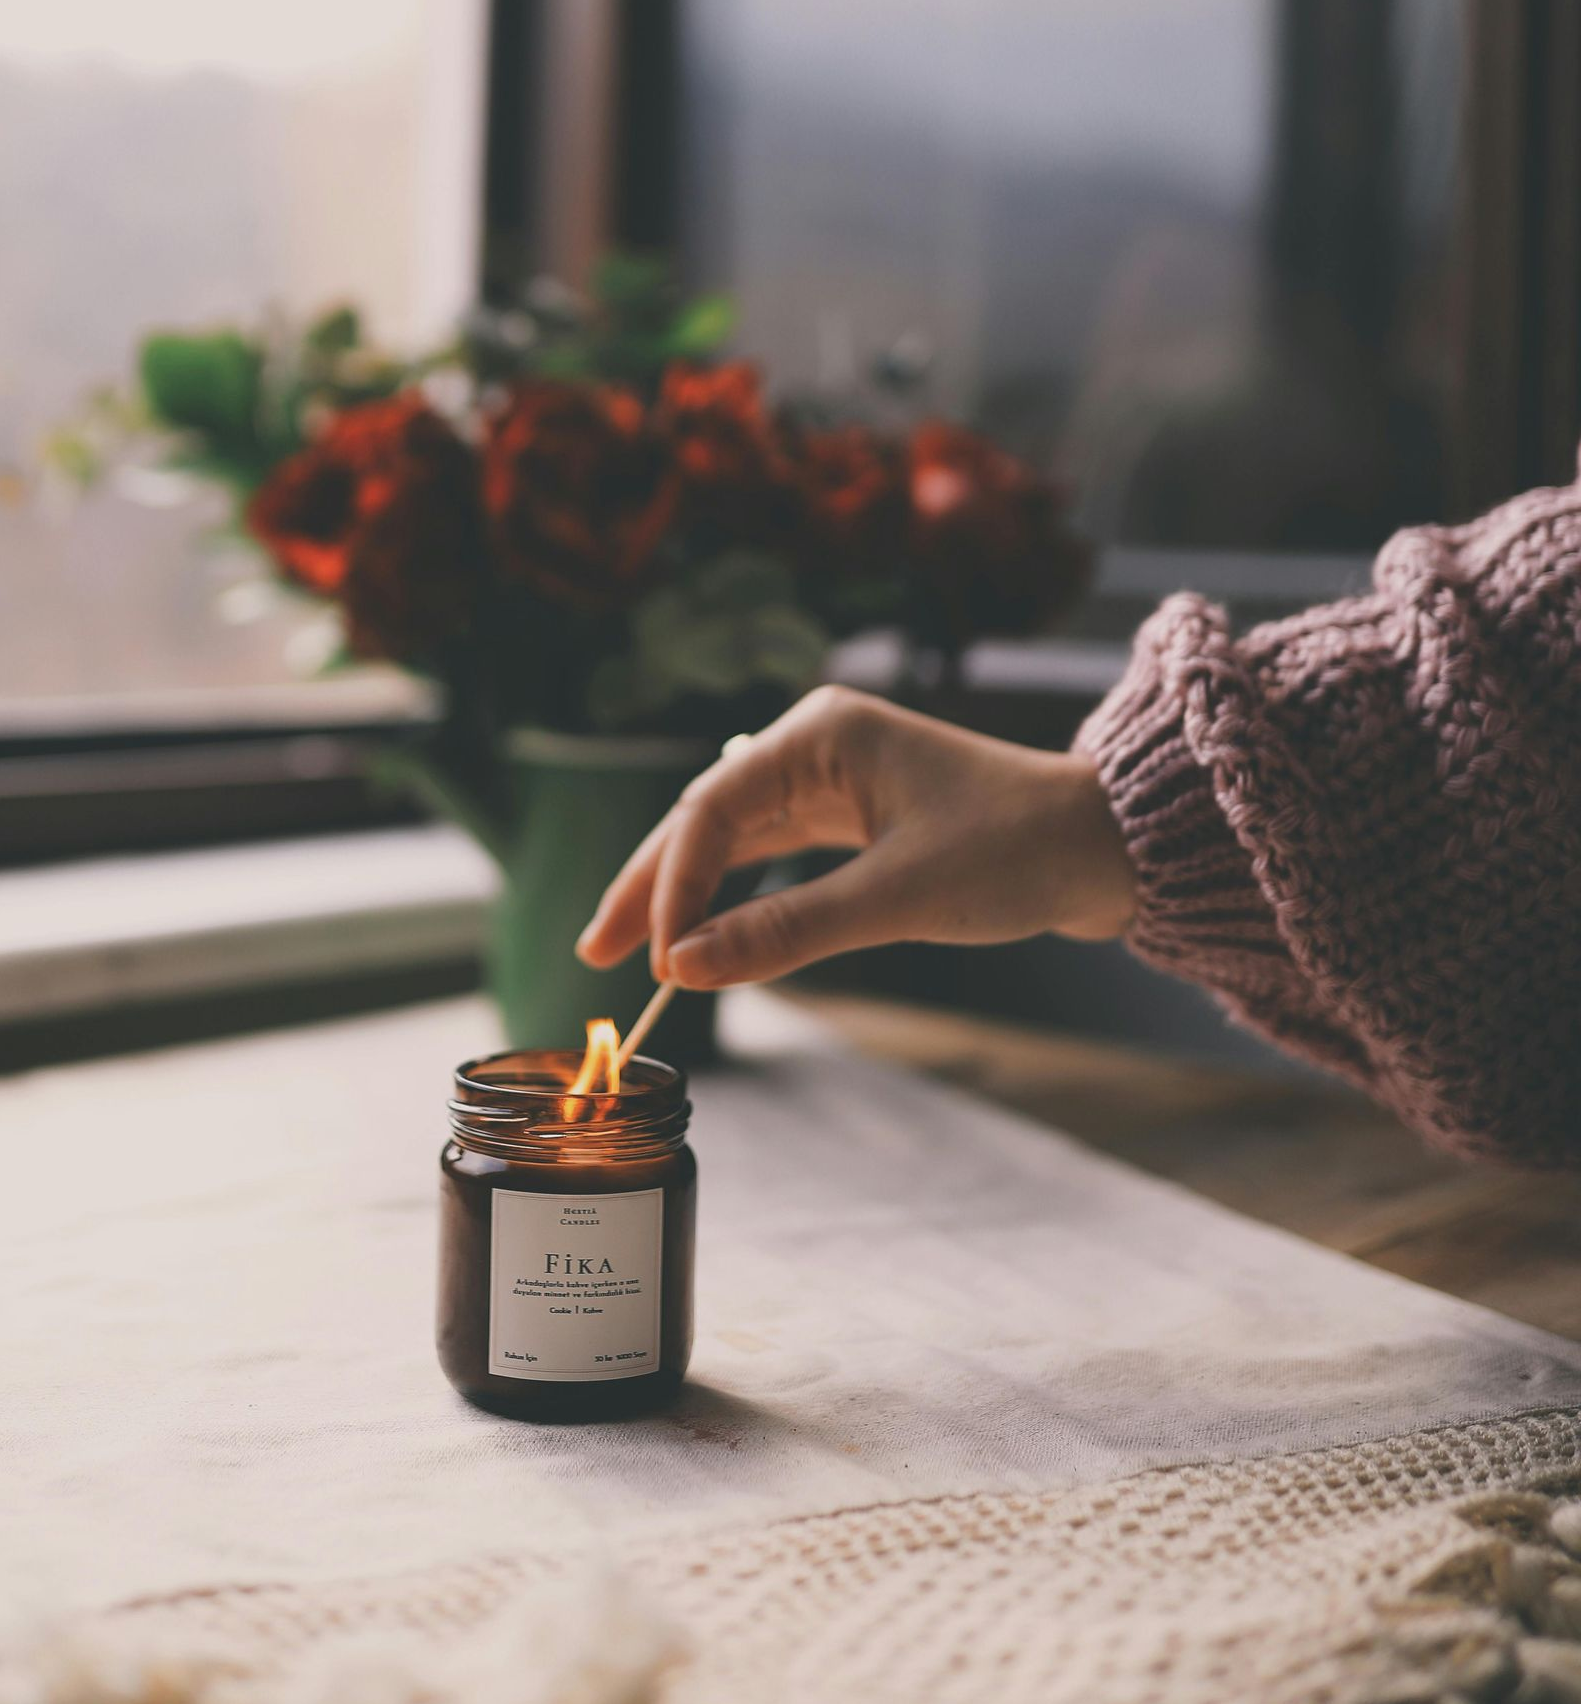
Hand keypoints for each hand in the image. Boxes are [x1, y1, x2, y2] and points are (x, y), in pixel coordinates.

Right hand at [576, 686, 1134, 989]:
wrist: (1109, 848)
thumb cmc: (1019, 851)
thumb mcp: (900, 897)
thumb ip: (788, 930)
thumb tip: (688, 969)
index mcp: (822, 733)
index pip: (711, 810)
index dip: (674, 888)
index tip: (659, 963)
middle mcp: (816, 746)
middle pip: (704, 819)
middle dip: (650, 887)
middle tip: (595, 953)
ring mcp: (832, 781)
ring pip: (730, 840)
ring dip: (682, 895)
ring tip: (626, 950)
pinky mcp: (852, 818)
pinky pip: (769, 855)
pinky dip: (731, 897)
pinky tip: (697, 934)